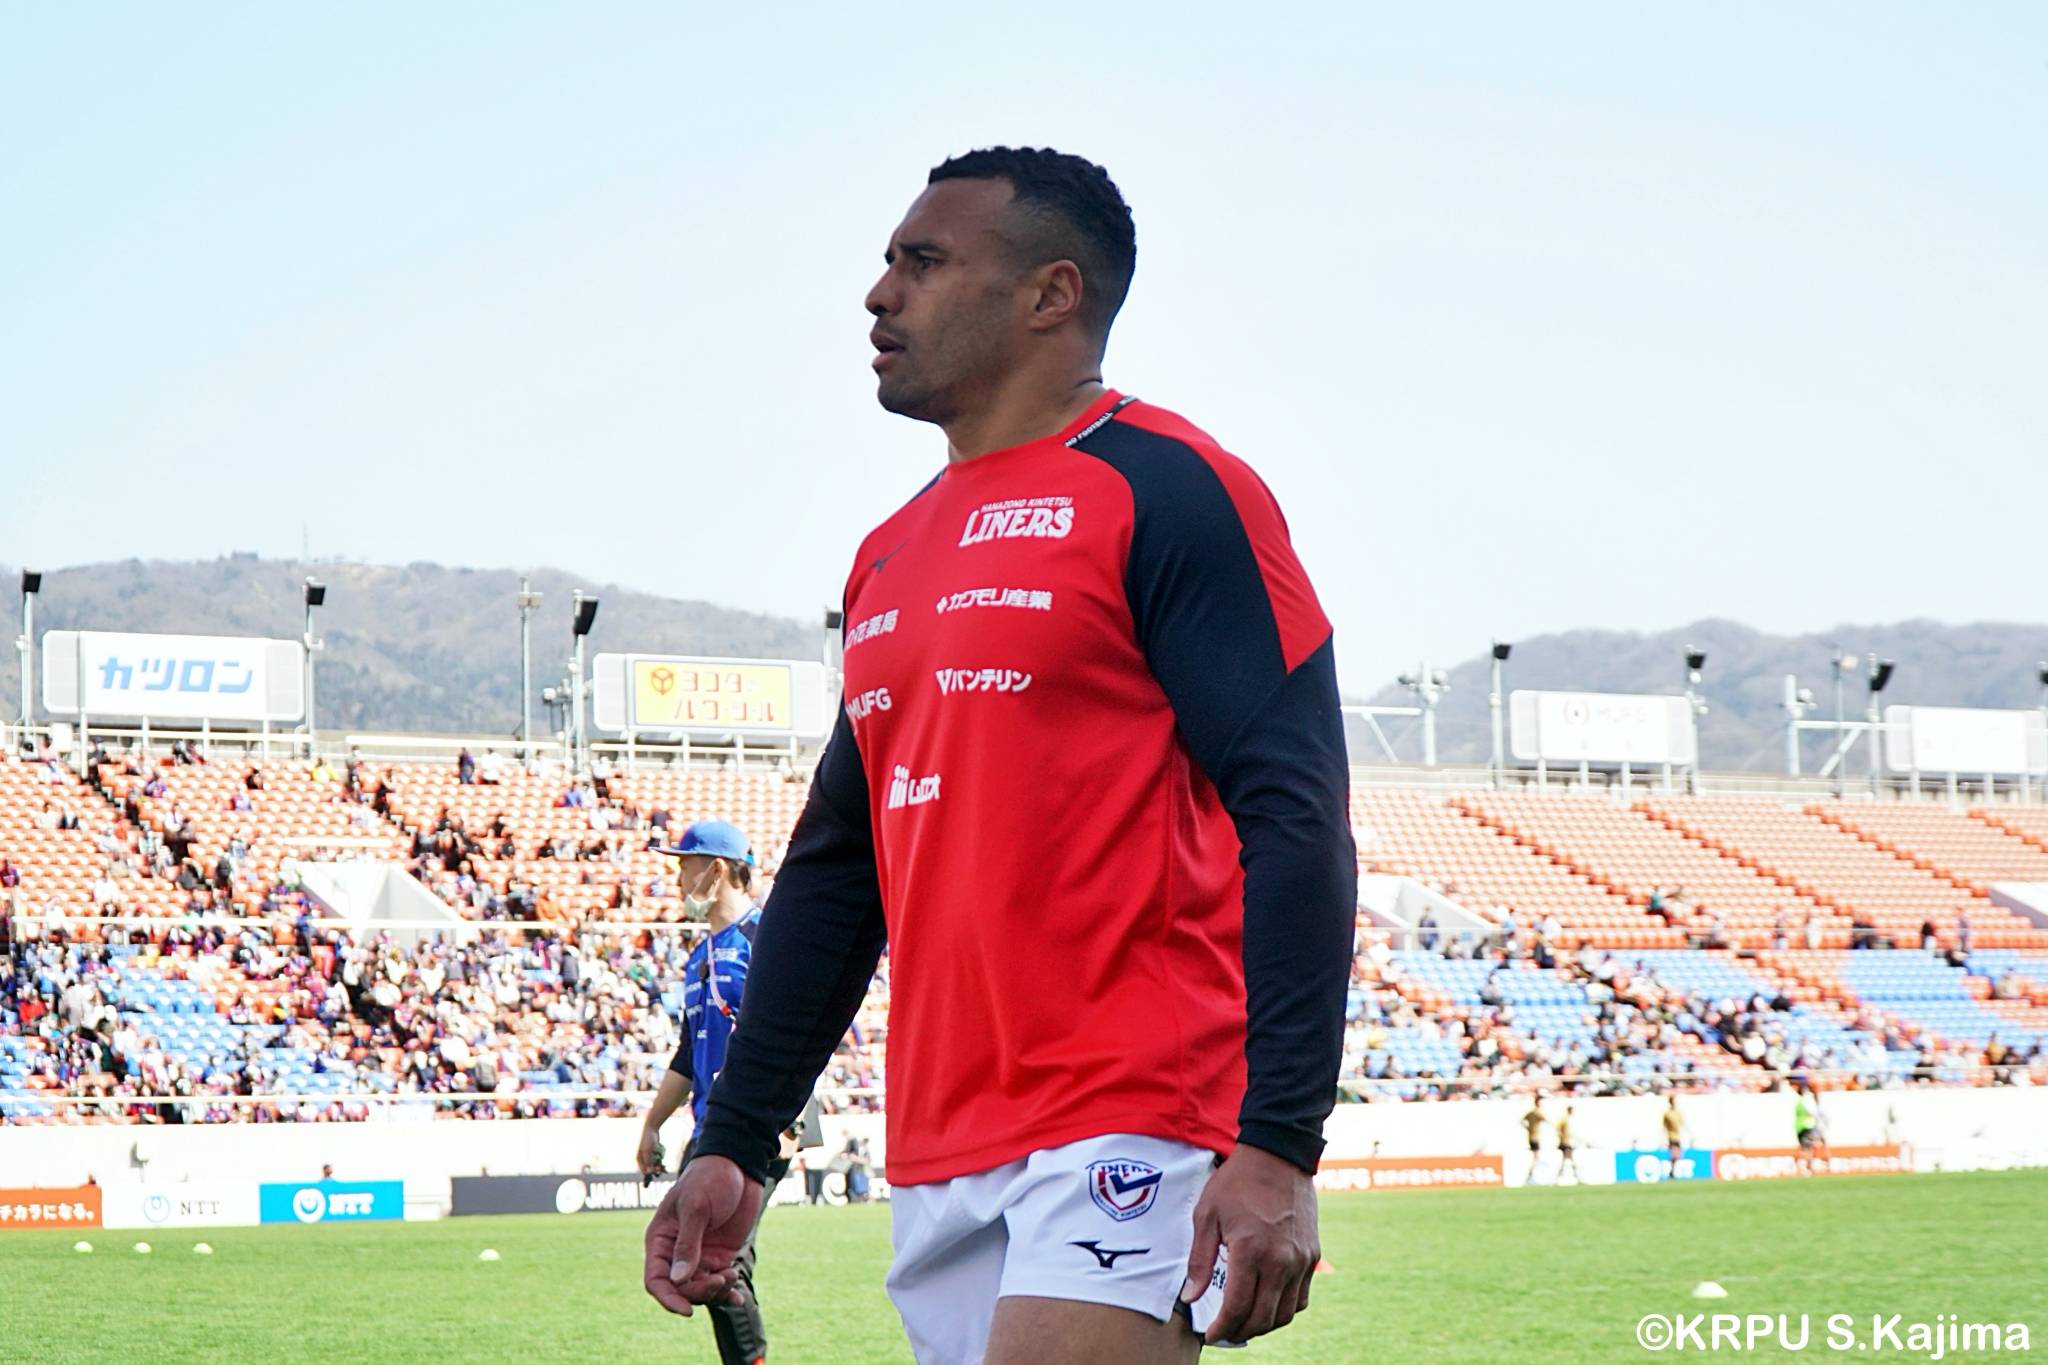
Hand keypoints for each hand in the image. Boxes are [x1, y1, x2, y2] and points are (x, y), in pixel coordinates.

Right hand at [636, 1126, 662, 1176]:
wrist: (651, 1128)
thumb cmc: (648, 1139)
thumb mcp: (648, 1151)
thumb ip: (648, 1161)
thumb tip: (649, 1171)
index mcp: (639, 1160)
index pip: (644, 1171)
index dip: (651, 1172)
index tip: (658, 1171)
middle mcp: (643, 1159)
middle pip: (651, 1168)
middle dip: (657, 1168)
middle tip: (664, 1168)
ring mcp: (648, 1155)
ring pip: (655, 1163)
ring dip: (660, 1163)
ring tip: (664, 1160)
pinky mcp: (653, 1152)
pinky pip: (658, 1158)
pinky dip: (661, 1157)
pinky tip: (662, 1152)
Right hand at [643, 1154, 763, 1315]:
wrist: (738, 1165)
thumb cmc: (710, 1178)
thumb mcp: (696, 1207)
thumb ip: (687, 1244)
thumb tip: (678, 1280)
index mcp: (661, 1239)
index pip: (655, 1280)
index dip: (668, 1298)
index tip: (687, 1309)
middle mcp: (676, 1252)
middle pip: (680, 1289)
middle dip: (700, 1292)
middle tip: (721, 1279)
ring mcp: (699, 1255)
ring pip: (701, 1289)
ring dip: (716, 1291)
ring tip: (732, 1275)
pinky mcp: (719, 1255)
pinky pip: (719, 1282)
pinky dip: (728, 1292)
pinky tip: (738, 1296)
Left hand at [1180, 1144, 1317, 1343]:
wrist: (1278, 1155)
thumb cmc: (1237, 1182)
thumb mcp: (1207, 1215)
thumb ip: (1199, 1261)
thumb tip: (1191, 1297)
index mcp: (1251, 1251)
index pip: (1238, 1308)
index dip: (1222, 1328)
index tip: (1211, 1334)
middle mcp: (1280, 1261)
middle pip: (1263, 1318)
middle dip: (1240, 1331)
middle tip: (1224, 1331)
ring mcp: (1300, 1260)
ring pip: (1286, 1313)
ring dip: (1264, 1326)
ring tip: (1244, 1323)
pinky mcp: (1312, 1255)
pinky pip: (1301, 1297)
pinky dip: (1285, 1310)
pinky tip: (1267, 1305)